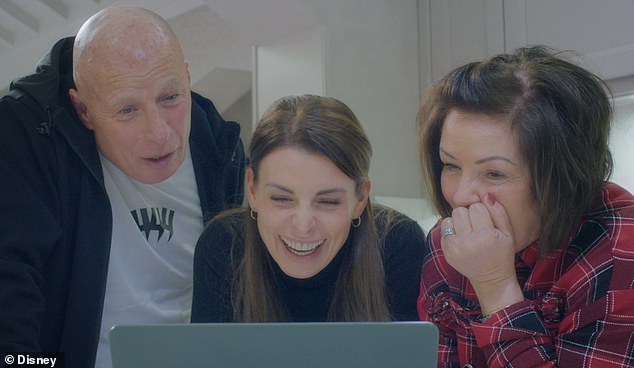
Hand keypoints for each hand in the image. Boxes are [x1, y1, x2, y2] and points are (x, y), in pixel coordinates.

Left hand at [440, 193, 523, 313]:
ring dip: (457, 222)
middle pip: (460, 211)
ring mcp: (456, 248)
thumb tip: (486, 195)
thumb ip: (499, 212)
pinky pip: (443, 231)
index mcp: (487, 236)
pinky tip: (461, 240)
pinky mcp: (447, 253)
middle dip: (467, 215)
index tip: (485, 222)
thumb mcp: (508, 233)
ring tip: (467, 232)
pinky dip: (451, 232)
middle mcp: (469, 242)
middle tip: (475, 227)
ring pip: (449, 219)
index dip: (481, 212)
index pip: (476, 207)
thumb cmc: (502, 255)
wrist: (491, 279)